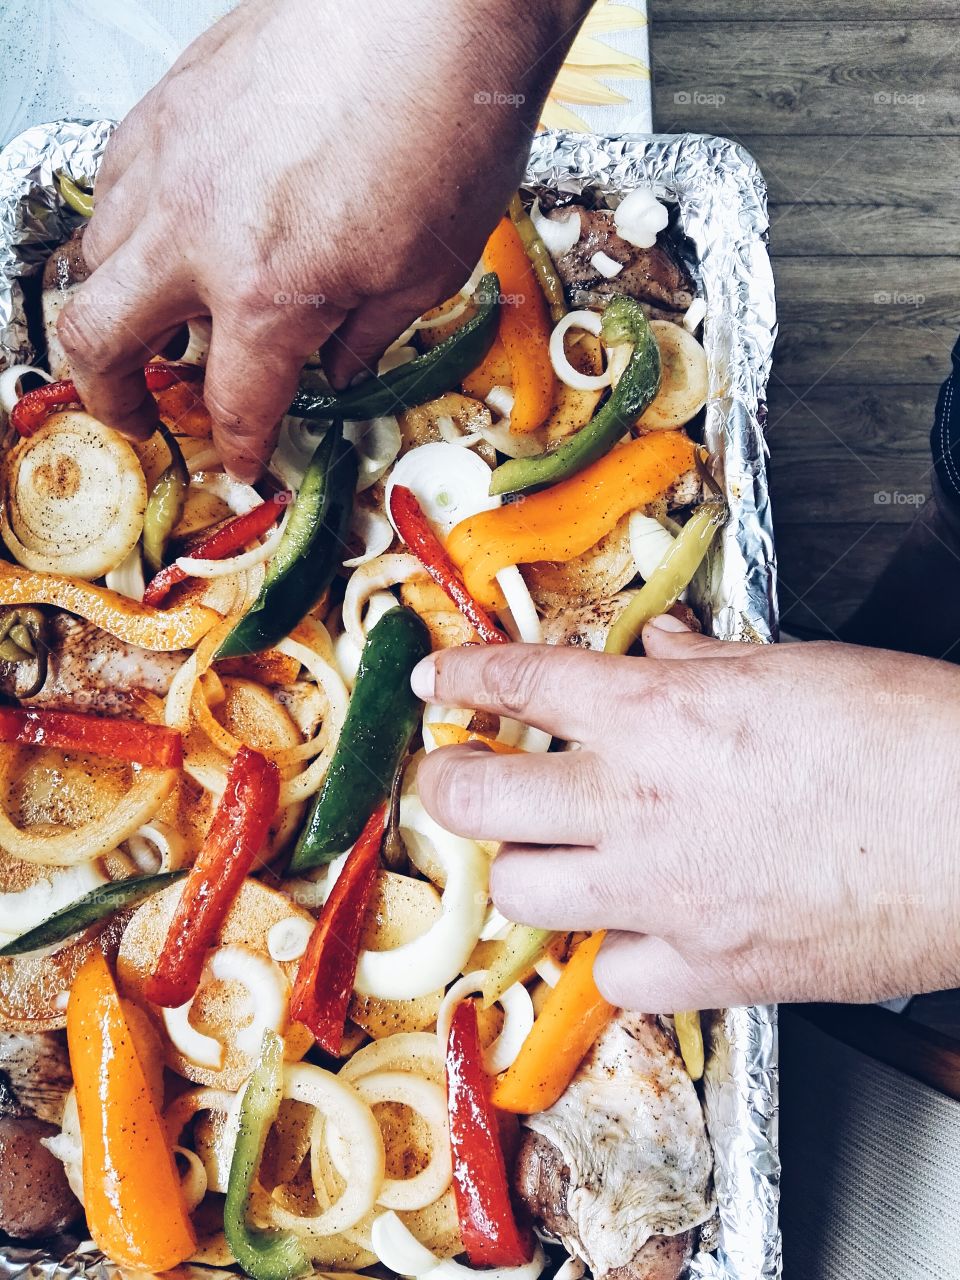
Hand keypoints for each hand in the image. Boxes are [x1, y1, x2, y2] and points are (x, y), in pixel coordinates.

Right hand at [57, 0, 588, 478]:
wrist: (439, 7)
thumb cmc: (447, 127)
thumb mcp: (425, 273)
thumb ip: (364, 338)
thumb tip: (334, 370)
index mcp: (267, 294)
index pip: (233, 400)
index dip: (238, 444)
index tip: (243, 458)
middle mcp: (195, 233)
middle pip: (100, 338)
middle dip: (113, 396)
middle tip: (140, 414)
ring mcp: (169, 162)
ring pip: (93, 256)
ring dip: (113, 309)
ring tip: (151, 326)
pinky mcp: (169, 103)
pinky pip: (113, 182)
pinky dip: (125, 227)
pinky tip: (163, 232)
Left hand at [413, 617, 959, 1009]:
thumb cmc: (904, 736)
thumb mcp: (793, 665)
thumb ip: (707, 660)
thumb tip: (666, 645)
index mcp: (656, 709)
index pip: (519, 681)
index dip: (460, 681)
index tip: (435, 686)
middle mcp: (635, 799)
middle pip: (478, 799)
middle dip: (445, 785)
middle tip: (451, 780)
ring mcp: (661, 892)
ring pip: (520, 892)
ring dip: (516, 870)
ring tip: (538, 856)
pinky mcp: (707, 968)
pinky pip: (612, 975)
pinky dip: (614, 954)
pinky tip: (639, 932)